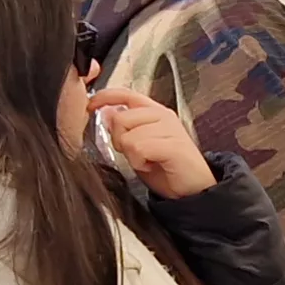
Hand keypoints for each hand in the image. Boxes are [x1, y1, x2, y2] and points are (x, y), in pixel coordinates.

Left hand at [84, 89, 216, 199]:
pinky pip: (139, 148)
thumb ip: (125, 129)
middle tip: (135, 154)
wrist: (194, 190)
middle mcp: (162, 115)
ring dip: (131, 155)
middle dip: (119, 140)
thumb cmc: (167, 169)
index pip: (126, 94)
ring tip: (147, 161)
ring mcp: (170, 128)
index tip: (90, 105)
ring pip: (128, 136)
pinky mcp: (173, 145)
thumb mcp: (140, 146)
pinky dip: (140, 162)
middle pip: (120, 118)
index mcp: (154, 112)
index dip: (105, 97)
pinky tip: (151, 165)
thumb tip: (106, 113)